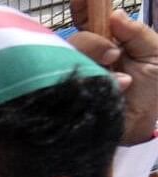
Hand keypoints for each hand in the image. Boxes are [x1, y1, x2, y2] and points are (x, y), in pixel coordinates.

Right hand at [70, 4, 157, 144]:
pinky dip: (98, 84)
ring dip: (95, 64)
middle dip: (93, 42)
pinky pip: (70, 83)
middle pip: (76, 40)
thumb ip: (137, 32)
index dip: (83, 6)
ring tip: (121, 80)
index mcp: (107, 42)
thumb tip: (115, 15)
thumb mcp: (155, 53)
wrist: (146, 124)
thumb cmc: (152, 89)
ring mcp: (78, 76)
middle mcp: (88, 57)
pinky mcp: (71, 95)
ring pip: (69, 60)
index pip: (87, 18)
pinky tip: (116, 89)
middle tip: (114, 54)